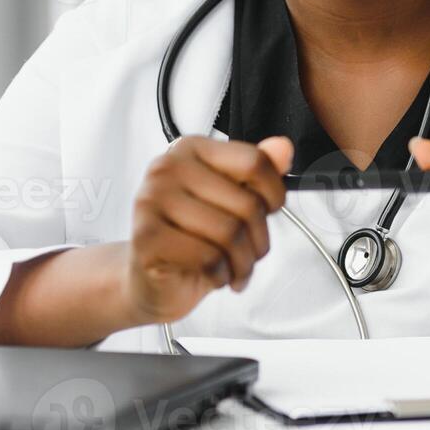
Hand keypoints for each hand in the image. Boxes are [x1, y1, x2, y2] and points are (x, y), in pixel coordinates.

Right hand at [124, 134, 293, 323]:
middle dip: (259, 241)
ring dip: (242, 263)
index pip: (255, 161)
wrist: (151, 281)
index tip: (268, 212)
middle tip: (250, 255)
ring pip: (229, 233)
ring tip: (235, 269)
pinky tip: (214, 275)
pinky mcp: (146, 237)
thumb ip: (257, 172)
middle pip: (247, 203)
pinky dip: (221, 274)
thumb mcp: (232, 202)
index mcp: (192, 149)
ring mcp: (152, 200)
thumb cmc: (194, 238)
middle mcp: (168, 167)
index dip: (274, 194)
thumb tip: (283, 148)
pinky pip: (207, 257)